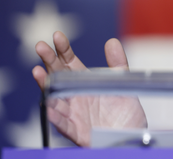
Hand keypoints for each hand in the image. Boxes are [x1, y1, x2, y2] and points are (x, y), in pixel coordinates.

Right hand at [32, 31, 146, 146]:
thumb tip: (112, 42)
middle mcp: (75, 96)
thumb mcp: (124, 84)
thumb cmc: (126, 112)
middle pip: (58, 76)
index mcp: (84, 82)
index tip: (57, 36)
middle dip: (49, 61)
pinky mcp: (78, 132)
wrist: (134, 137)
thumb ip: (117, 64)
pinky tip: (48, 105)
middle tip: (40, 46)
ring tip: (38, 72)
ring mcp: (74, 114)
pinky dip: (55, 116)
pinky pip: (64, 125)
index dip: (63, 49)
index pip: (69, 62)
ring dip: (46, 85)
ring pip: (55, 99)